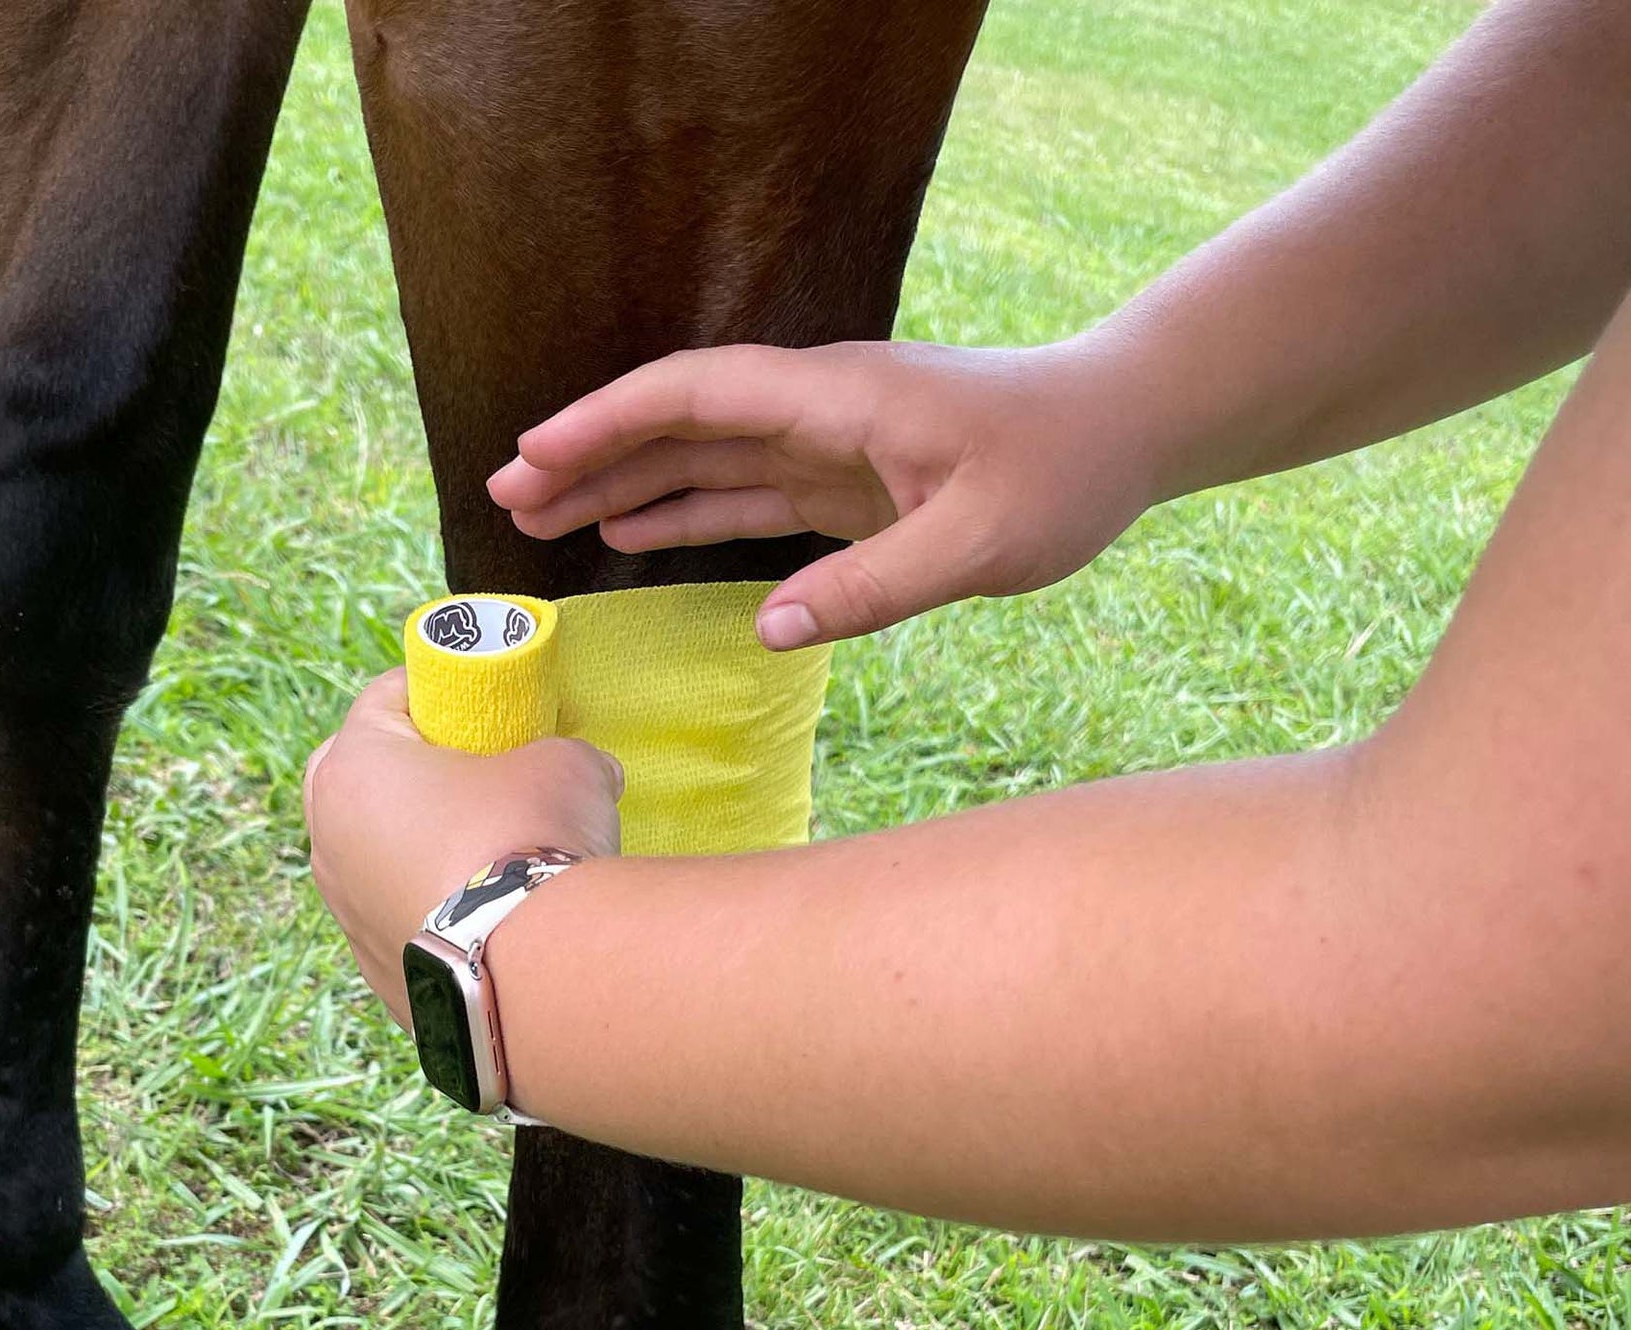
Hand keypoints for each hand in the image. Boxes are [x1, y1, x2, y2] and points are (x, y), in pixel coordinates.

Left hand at [304, 668, 622, 1024]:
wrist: (537, 974)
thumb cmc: (534, 843)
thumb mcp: (565, 766)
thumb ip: (564, 753)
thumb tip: (590, 769)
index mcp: (355, 767)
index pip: (387, 698)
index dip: (440, 691)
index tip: (481, 703)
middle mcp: (329, 839)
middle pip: (359, 777)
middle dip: (410, 768)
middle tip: (474, 773)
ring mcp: (346, 914)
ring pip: (373, 856)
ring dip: (418, 845)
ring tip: (486, 853)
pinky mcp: (378, 972)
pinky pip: (401, 919)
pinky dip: (434, 910)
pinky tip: (489, 916)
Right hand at [487, 335, 1165, 647]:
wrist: (1124, 430)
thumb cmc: (1062, 471)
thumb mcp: (978, 542)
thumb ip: (873, 587)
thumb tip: (768, 632)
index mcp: (839, 400)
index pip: (698, 396)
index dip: (609, 423)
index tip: (534, 453)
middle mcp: (819, 411)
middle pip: (681, 423)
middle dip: (591, 454)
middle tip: (507, 497)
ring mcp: (828, 446)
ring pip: (706, 460)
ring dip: (627, 486)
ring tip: (546, 522)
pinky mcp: (846, 483)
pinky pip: (747, 494)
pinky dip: (687, 512)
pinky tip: (636, 536)